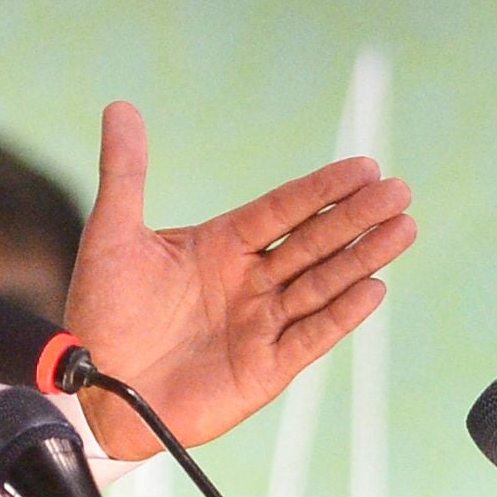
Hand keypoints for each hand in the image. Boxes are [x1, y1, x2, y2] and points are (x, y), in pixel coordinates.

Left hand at [59, 101, 415, 459]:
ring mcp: (260, 325)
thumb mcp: (112, 235)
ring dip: (363, 258)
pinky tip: (374, 288)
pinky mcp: (263, 369)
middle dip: (355, 217)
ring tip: (403, 228)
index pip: (282, 210)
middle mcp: (248, 282)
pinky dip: (341, 314)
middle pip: (313, 243)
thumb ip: (125, 173)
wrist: (93, 388)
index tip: (364, 166)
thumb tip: (120, 107)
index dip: (322, 190)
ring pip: (322, 284)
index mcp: (221, 246)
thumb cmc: (100, 313)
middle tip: (399, 190)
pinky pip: (310, 337)